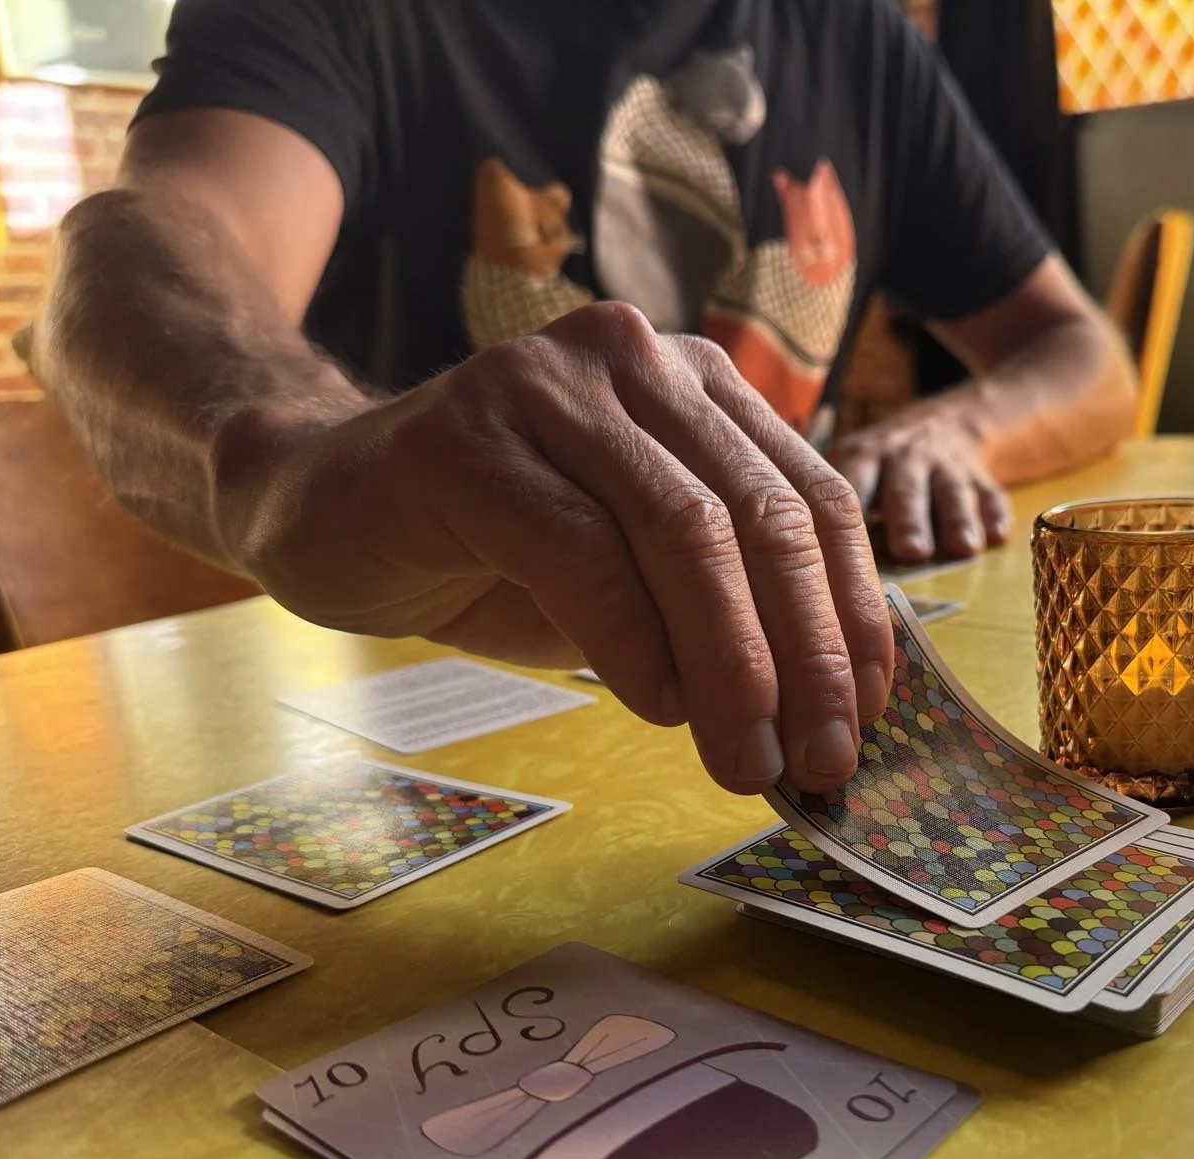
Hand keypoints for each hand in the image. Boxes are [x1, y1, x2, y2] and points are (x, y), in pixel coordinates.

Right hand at [212, 303, 892, 795]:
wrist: (324, 508)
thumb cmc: (498, 550)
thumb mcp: (639, 574)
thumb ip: (725, 605)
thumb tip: (823, 712)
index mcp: (698, 386)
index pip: (812, 497)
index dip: (851, 613)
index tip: (869, 713)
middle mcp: (635, 363)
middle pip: (760, 516)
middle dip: (806, 653)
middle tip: (821, 760)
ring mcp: (547, 387)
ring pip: (683, 532)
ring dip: (732, 665)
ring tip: (746, 759)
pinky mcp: (466, 439)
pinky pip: (582, 551)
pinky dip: (633, 643)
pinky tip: (655, 707)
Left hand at [827, 396, 1011, 563]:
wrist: (947, 423)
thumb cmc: (879, 463)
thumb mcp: (847, 463)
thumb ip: (820, 500)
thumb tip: (775, 559)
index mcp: (862, 456)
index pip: (848, 482)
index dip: (842, 516)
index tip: (835, 552)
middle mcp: (903, 458)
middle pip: (904, 487)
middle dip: (909, 518)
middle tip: (911, 551)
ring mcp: (945, 467)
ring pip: (951, 491)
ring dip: (956, 518)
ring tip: (962, 548)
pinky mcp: (981, 477)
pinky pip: (990, 492)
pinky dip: (994, 513)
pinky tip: (996, 536)